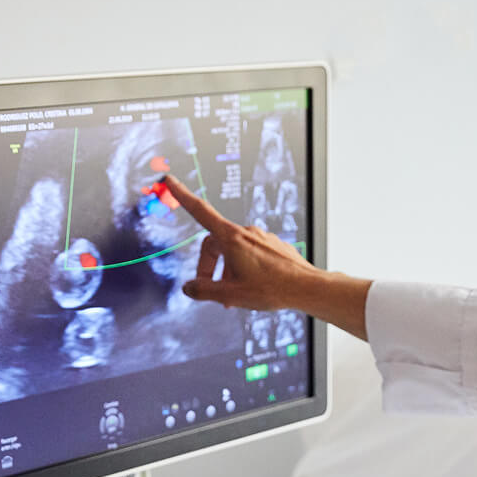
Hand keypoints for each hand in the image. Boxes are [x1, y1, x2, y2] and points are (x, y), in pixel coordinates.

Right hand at [160, 174, 315, 310]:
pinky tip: (253, 288)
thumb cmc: (272, 288)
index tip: (170, 181)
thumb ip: (203, 290)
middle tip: (212, 290)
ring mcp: (262, 238)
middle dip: (209, 266)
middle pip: (215, 244)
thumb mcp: (230, 295)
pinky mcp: (274, 246)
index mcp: (232, 238)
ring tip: (235, 296)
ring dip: (228, 271)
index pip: (200, 211)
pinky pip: (252, 255)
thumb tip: (189, 287)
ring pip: (235, 252)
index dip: (182, 196)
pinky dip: (245, 270)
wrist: (307, 288)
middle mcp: (247, 232)